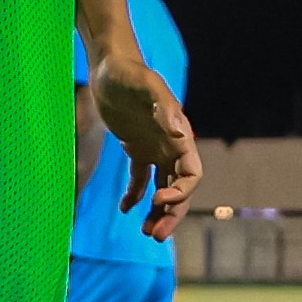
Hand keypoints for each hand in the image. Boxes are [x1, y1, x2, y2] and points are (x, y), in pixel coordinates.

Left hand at [95, 56, 202, 242]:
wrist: (109, 65)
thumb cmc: (128, 73)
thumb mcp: (145, 86)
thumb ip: (162, 107)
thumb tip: (181, 134)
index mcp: (179, 136)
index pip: (192, 174)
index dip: (180, 192)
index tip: (158, 199)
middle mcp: (171, 146)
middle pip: (179, 189)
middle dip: (171, 214)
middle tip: (155, 235)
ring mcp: (154, 149)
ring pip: (163, 188)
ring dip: (157, 211)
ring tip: (145, 231)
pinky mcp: (136, 148)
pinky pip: (140, 179)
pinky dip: (135, 196)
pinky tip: (126, 210)